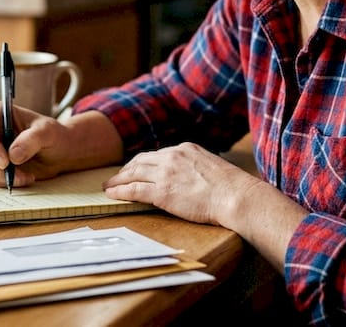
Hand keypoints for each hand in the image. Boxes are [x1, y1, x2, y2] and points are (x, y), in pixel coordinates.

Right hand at [0, 103, 121, 187]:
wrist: (59, 152)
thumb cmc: (53, 135)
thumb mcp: (48, 132)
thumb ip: (32, 140)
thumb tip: (13, 155)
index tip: (5, 162)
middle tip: (15, 175)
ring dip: (1, 177)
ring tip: (26, 176)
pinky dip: (5, 182)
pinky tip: (23, 178)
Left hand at [102, 142, 255, 225]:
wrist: (236, 196)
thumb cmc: (232, 188)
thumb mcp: (212, 167)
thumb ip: (196, 167)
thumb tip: (192, 177)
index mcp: (185, 149)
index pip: (157, 154)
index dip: (143, 163)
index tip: (136, 168)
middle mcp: (172, 156)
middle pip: (141, 161)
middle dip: (127, 169)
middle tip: (117, 177)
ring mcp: (166, 173)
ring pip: (133, 173)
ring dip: (118, 179)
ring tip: (109, 185)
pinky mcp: (162, 192)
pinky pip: (133, 190)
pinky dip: (120, 191)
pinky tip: (112, 194)